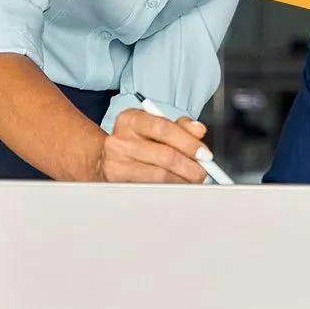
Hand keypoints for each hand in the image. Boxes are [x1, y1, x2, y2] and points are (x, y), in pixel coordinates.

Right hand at [93, 107, 207, 182]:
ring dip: (182, 180)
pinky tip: (176, 186)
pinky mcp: (117, 183)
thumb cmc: (136, 141)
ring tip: (191, 181)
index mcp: (131, 119)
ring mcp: (116, 163)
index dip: (188, 142)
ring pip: (159, 176)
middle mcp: (120, 140)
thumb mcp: (155, 125)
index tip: (205, 155)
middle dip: (190, 167)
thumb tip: (199, 131)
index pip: (164, 128)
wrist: (104, 158)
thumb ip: (180, 126)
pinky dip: (169, 189)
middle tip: (202, 173)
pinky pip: (151, 188)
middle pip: (164, 155)